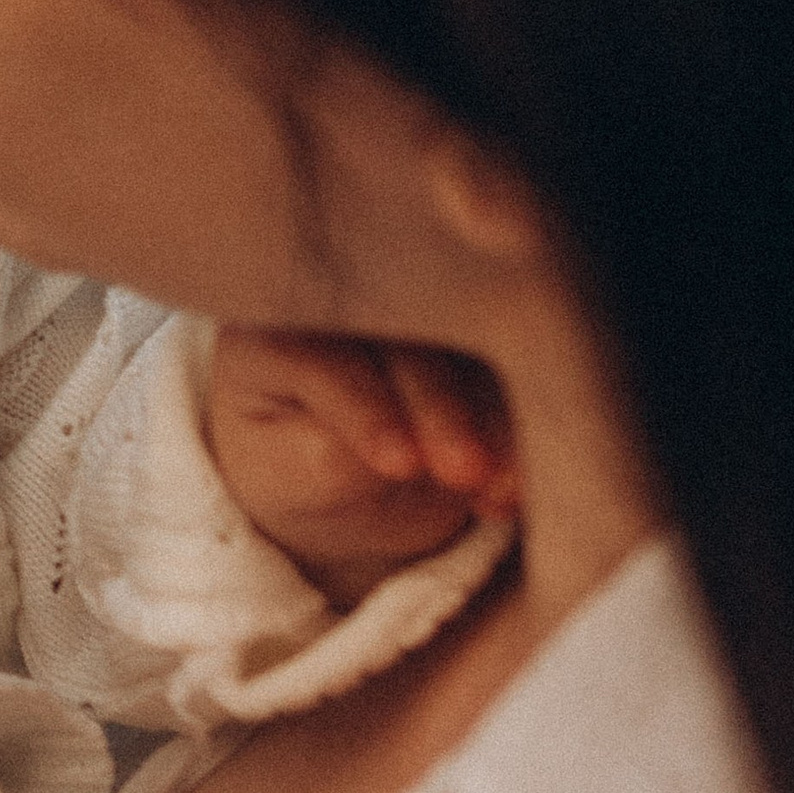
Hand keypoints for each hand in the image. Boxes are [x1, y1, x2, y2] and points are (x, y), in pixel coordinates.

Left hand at [203, 329, 518, 608]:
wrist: (335, 469)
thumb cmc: (289, 468)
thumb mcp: (284, 479)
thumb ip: (325, 461)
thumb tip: (391, 459)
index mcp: (273, 326)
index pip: (323, 361)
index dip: (366, 412)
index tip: (400, 465)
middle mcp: (349, 301)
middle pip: (404, 343)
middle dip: (443, 410)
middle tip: (467, 474)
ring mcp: (417, 310)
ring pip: (470, 352)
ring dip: (496, 422)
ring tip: (502, 491)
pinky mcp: (472, 336)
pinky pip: (508, 373)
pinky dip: (520, 428)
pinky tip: (518, 485)